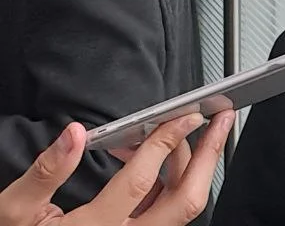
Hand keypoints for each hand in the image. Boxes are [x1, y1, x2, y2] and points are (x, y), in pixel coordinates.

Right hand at [0, 111, 233, 225]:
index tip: (185, 117)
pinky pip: (165, 210)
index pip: (141, 182)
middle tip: (221, 122)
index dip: (165, 144)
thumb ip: (45, 172)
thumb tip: (73, 135)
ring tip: (176, 132)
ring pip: (179, 206)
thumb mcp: (15, 210)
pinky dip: (169, 181)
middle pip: (184, 200)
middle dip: (208, 157)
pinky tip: (153, 158)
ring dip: (189, 166)